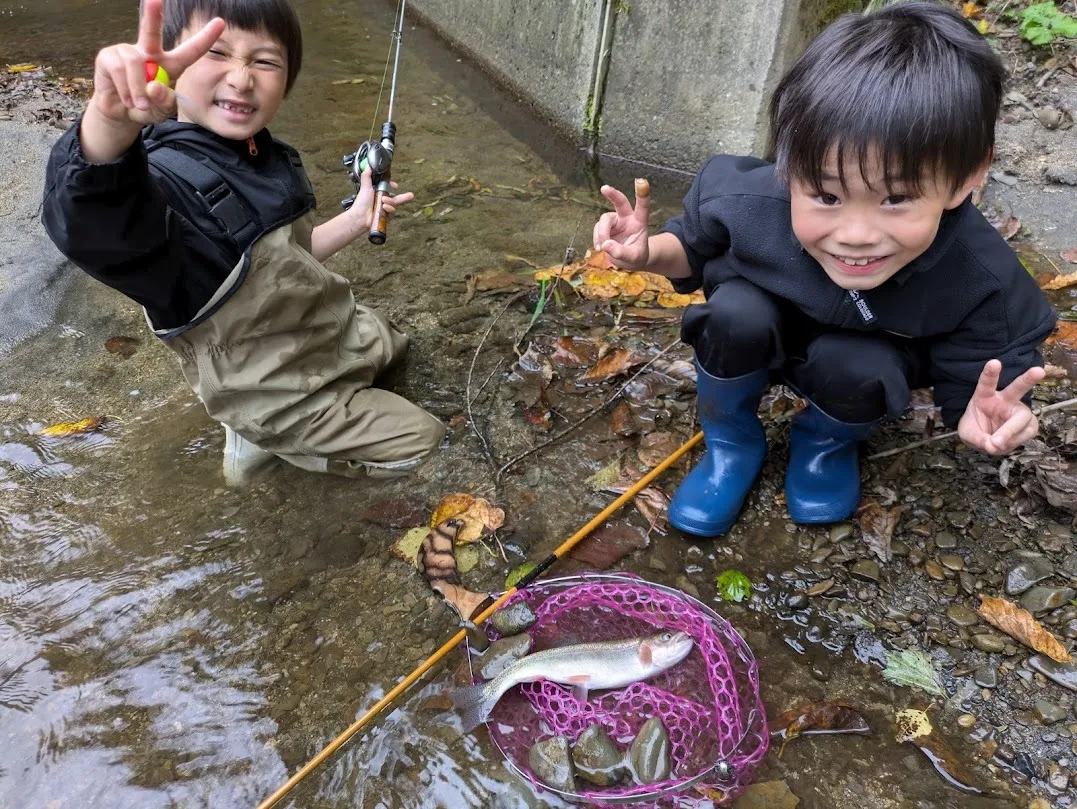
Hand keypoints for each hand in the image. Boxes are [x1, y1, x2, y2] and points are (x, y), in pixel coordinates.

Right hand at [89, 0, 223, 125]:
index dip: (205, 37)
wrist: (121, 114)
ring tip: (139, 104)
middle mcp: (148, 52)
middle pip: (150, 31)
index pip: (190, 51)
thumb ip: (164, 102)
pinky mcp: (108, 57)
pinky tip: (127, 99)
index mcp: (170, 64)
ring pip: (135, 63)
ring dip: (138, 88)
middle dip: (152, 15)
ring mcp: (126, 52)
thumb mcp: (161, 110)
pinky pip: (119, 70)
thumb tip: (153, 86)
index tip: (221, 23)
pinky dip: (125, 89)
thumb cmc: (146, 108)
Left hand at [349, 167, 414, 229]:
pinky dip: (389, 208)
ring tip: (383, 201)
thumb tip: (369, 166)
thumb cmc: (361, 203)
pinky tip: (384, 207)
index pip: (389, 188)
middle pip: (396, 198)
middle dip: (405, 197)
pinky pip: (392, 211)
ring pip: (394, 204)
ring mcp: (385, 209)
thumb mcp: (365, 187)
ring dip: (390, 201)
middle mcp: (382, 201)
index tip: (395, 186)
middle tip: (411, 195)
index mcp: (378, 193)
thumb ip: (367, 176)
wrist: (359, 217)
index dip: (392, 186)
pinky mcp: (387, 217)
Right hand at [593, 179, 650, 269]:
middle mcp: (627, 218)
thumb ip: (622, 252)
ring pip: (604, 220)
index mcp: (639, 222)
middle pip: (620, 202)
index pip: (642, 207)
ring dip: (601, 234)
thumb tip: (605, 244)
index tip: (641, 181)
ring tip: (602, 248)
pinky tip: (600, 248)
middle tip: (604, 188)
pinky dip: (597, 239)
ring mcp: (615, 221)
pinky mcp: (605, 227)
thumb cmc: (637, 256)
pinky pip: (597, 230)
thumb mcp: (634, 258)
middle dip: (613, 194)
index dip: (642, 195)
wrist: (630, 261)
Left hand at [957, 359, 1044, 454]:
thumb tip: (995, 445)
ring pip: (1022, 418)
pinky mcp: (1028, 424)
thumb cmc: (975, 428)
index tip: (994, 362)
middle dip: (1028, 379)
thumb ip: (977, 438)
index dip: (990, 373)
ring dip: (1010, 431)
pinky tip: (1005, 444)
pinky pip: (1026, 433)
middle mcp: (1004, 400)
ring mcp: (1018, 412)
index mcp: (984, 396)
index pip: (986, 383)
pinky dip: (1014, 442)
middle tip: (1038, 371)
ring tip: (997, 443)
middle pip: (1017, 388)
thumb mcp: (967, 434)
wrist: (986, 439)